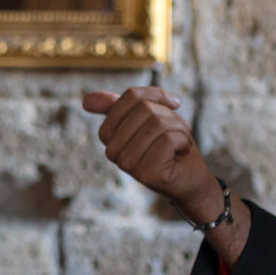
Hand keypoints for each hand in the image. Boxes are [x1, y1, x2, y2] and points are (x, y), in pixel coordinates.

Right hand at [82, 87, 249, 264]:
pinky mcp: (144, 173)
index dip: (157, 96)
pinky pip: (168, 139)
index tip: (171, 107)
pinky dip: (183, 142)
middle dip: (170, 117)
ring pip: (157, 124)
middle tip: (176, 132)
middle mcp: (112, 151)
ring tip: (179, 144)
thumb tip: (85, 100)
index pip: (132, 96)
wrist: (190, 178)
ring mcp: (126, 164)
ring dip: (178, 130)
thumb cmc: (170, 145)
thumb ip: (121, 106)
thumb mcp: (147, 118)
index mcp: (108, 134)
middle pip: (145, 109)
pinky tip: (180, 155)